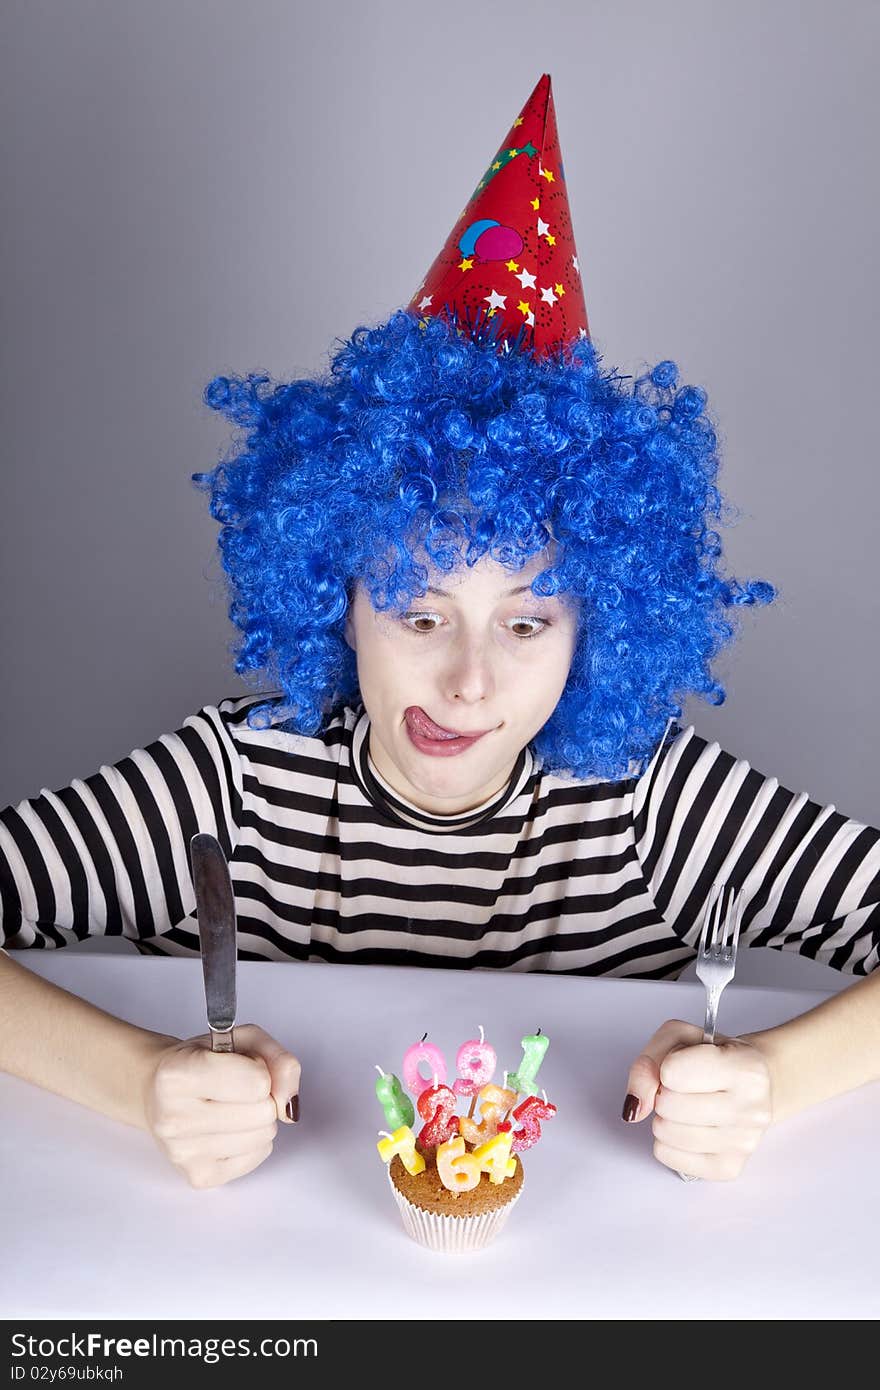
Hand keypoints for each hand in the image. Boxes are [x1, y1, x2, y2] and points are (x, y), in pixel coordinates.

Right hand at [144, 1023, 301, 1187]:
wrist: (156, 1089)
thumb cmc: (201, 1060)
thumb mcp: (242, 1038)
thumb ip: (278, 1059)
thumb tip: (289, 1105)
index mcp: (177, 1074)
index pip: (257, 1082)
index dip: (259, 1070)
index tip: (239, 1066)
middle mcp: (173, 1118)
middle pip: (264, 1112)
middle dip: (261, 1097)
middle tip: (235, 1088)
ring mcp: (183, 1153)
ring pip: (264, 1136)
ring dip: (258, 1119)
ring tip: (230, 1105)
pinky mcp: (199, 1176)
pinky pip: (258, 1156)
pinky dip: (252, 1140)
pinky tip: (228, 1127)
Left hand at [622, 1019, 771, 1180]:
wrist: (757, 1085)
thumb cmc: (715, 1057)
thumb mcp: (678, 1037)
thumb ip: (648, 1063)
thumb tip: (635, 1106)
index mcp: (745, 1067)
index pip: (672, 1073)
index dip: (666, 1068)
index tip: (681, 1067)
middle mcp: (751, 1108)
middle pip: (668, 1106)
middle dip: (663, 1094)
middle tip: (682, 1089)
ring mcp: (743, 1142)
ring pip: (665, 1134)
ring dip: (664, 1118)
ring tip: (686, 1107)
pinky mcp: (728, 1167)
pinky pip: (667, 1155)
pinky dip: (667, 1141)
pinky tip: (688, 1127)